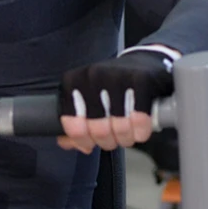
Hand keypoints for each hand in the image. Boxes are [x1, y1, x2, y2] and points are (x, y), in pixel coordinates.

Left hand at [56, 50, 174, 153]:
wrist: (142, 64)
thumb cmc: (110, 87)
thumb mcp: (87, 100)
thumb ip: (74, 122)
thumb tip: (65, 142)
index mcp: (73, 81)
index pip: (73, 125)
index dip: (83, 141)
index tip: (90, 144)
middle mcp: (93, 76)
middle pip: (98, 130)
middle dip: (107, 142)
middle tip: (113, 139)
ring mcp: (117, 76)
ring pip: (120, 128)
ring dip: (125, 139)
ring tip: (127, 135)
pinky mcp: (141, 80)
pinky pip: (139, 119)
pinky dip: (141, 132)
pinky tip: (139, 131)